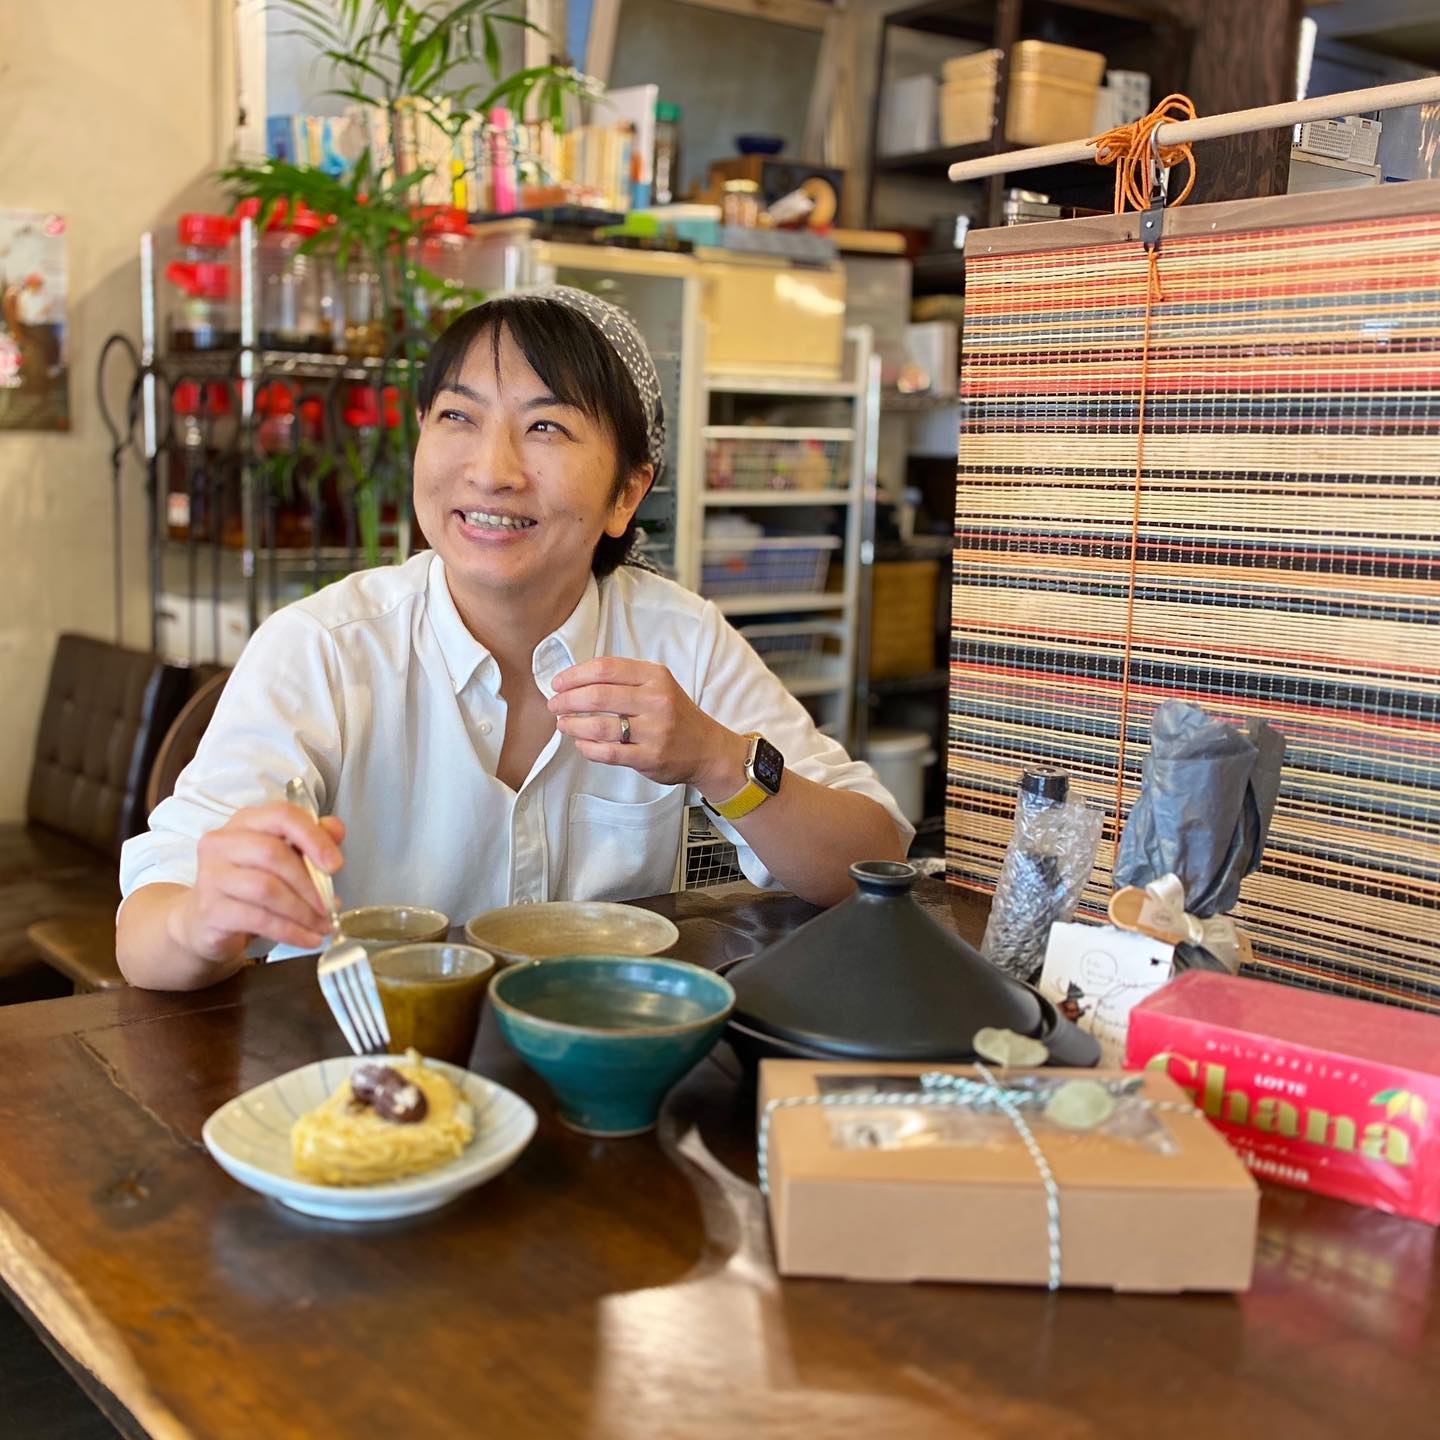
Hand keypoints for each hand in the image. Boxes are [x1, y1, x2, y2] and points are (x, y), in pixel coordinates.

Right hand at [168, 803, 346, 964]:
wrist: (205, 923)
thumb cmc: (249, 885)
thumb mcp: (283, 859)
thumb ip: (310, 840)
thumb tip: (335, 830)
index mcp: (246, 821)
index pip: (282, 815)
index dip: (314, 838)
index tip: (336, 864)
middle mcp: (223, 843)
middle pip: (274, 853)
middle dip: (310, 883)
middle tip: (330, 905)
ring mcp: (212, 876)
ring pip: (267, 888)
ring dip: (303, 911)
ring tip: (323, 925)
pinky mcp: (211, 909)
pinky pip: (258, 918)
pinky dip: (290, 931)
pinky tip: (308, 939)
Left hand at [549, 657, 747, 796]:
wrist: (707, 749)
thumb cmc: (675, 715)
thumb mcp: (658, 686)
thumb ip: (624, 680)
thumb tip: (576, 680)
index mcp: (655, 677)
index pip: (605, 668)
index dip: (575, 675)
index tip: (558, 683)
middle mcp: (656, 701)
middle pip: (598, 695)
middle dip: (567, 700)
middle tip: (554, 705)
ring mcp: (654, 731)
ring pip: (599, 725)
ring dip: (572, 725)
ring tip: (563, 724)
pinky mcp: (649, 757)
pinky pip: (607, 752)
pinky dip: (587, 748)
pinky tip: (581, 744)